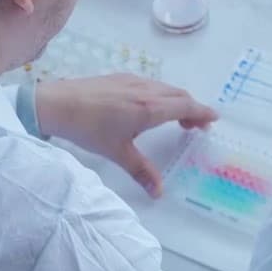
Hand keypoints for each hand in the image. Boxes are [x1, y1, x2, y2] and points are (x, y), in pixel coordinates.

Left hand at [36, 74, 216, 197]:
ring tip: (176, 119)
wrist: (57, 104)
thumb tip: (158, 193)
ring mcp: (133, 80)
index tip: (213, 119)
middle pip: (179, 95)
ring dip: (177, 101)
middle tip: (196, 127)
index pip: (186, 107)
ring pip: (165, 88)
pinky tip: (151, 107)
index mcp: (150, 108)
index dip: (202, 113)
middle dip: (192, 109)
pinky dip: (162, 94)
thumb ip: (141, 171)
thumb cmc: (90, 129)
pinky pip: (151, 84)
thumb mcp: (118, 153)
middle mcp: (146, 90)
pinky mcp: (120, 77)